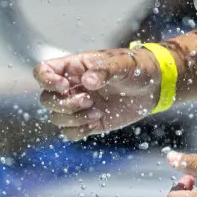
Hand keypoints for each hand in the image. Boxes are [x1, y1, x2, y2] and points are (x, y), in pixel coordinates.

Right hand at [33, 48, 161, 140]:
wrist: (154, 86)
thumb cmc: (137, 67)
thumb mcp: (123, 64)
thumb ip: (105, 70)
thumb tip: (87, 82)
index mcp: (74, 67)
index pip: (43, 71)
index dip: (46, 80)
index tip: (65, 86)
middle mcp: (71, 86)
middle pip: (46, 99)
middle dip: (64, 104)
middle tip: (89, 100)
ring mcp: (78, 105)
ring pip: (56, 117)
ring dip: (73, 118)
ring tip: (97, 111)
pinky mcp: (87, 121)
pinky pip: (69, 132)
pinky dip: (78, 131)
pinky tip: (96, 121)